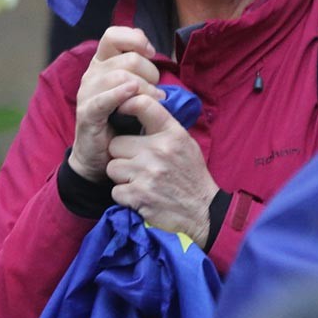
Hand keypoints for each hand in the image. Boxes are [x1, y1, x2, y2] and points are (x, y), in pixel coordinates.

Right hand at [70, 27, 162, 181]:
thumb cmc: (122, 121)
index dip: (135, 39)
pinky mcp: (87, 114)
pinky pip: (103, 99)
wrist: (102, 155)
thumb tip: (153, 51)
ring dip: (145, 88)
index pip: (113, 35)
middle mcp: (92, 74)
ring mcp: (87, 93)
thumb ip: (140, 69)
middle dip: (150, 73)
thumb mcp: (133, 89)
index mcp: (102, 64)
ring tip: (155, 102)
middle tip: (158, 92)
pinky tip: (132, 95)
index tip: (152, 53)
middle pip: (126, 58)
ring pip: (119, 76)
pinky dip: (119, 94)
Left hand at [106, 93, 216, 242]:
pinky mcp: (139, 196)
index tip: (119, 110)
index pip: (143, 105)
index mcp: (172, 134)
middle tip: (137, 165)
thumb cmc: (191, 176)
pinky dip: (125, 196)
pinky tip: (141, 197)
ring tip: (140, 181)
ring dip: (122, 177)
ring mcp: (148, 174)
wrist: (204, 213)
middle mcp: (159, 151)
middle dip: (122, 156)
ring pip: (112, 168)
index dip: (126, 104)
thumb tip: (137, 105)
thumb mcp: (185, 144)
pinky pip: (116, 190)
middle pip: (116, 144)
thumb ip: (162, 127)